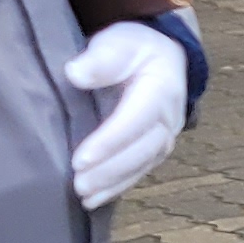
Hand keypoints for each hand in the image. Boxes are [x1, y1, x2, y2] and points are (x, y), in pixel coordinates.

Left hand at [63, 21, 189, 207]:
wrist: (158, 58)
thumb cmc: (134, 48)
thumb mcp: (119, 41)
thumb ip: (101, 56)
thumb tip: (75, 73)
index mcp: (162, 88)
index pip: (137, 119)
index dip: (110, 140)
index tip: (80, 158)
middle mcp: (168, 118)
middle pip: (143, 149)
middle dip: (110, 170)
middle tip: (78, 184)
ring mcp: (164, 137)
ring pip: (142, 165)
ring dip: (113, 183)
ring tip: (83, 197)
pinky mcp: (153, 150)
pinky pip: (138, 172)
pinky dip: (116, 188)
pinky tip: (93, 201)